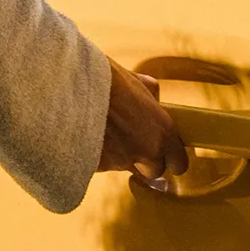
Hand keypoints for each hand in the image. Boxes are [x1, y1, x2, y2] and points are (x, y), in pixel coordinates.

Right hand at [96, 55, 190, 189]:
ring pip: (124, 166)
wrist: (71, 87)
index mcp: (162, 130)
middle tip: (132, 141)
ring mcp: (120, 161)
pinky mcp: (96, 166)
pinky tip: (88, 134)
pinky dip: (96, 154)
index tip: (166, 155)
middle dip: (144, 160)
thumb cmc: (104, 78)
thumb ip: (150, 96)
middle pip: (154, 171)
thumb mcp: (135, 81)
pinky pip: (101, 164)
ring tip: (104, 130)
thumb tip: (153, 100)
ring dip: (118, 155)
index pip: (179, 163)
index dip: (172, 159)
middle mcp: (146, 151)